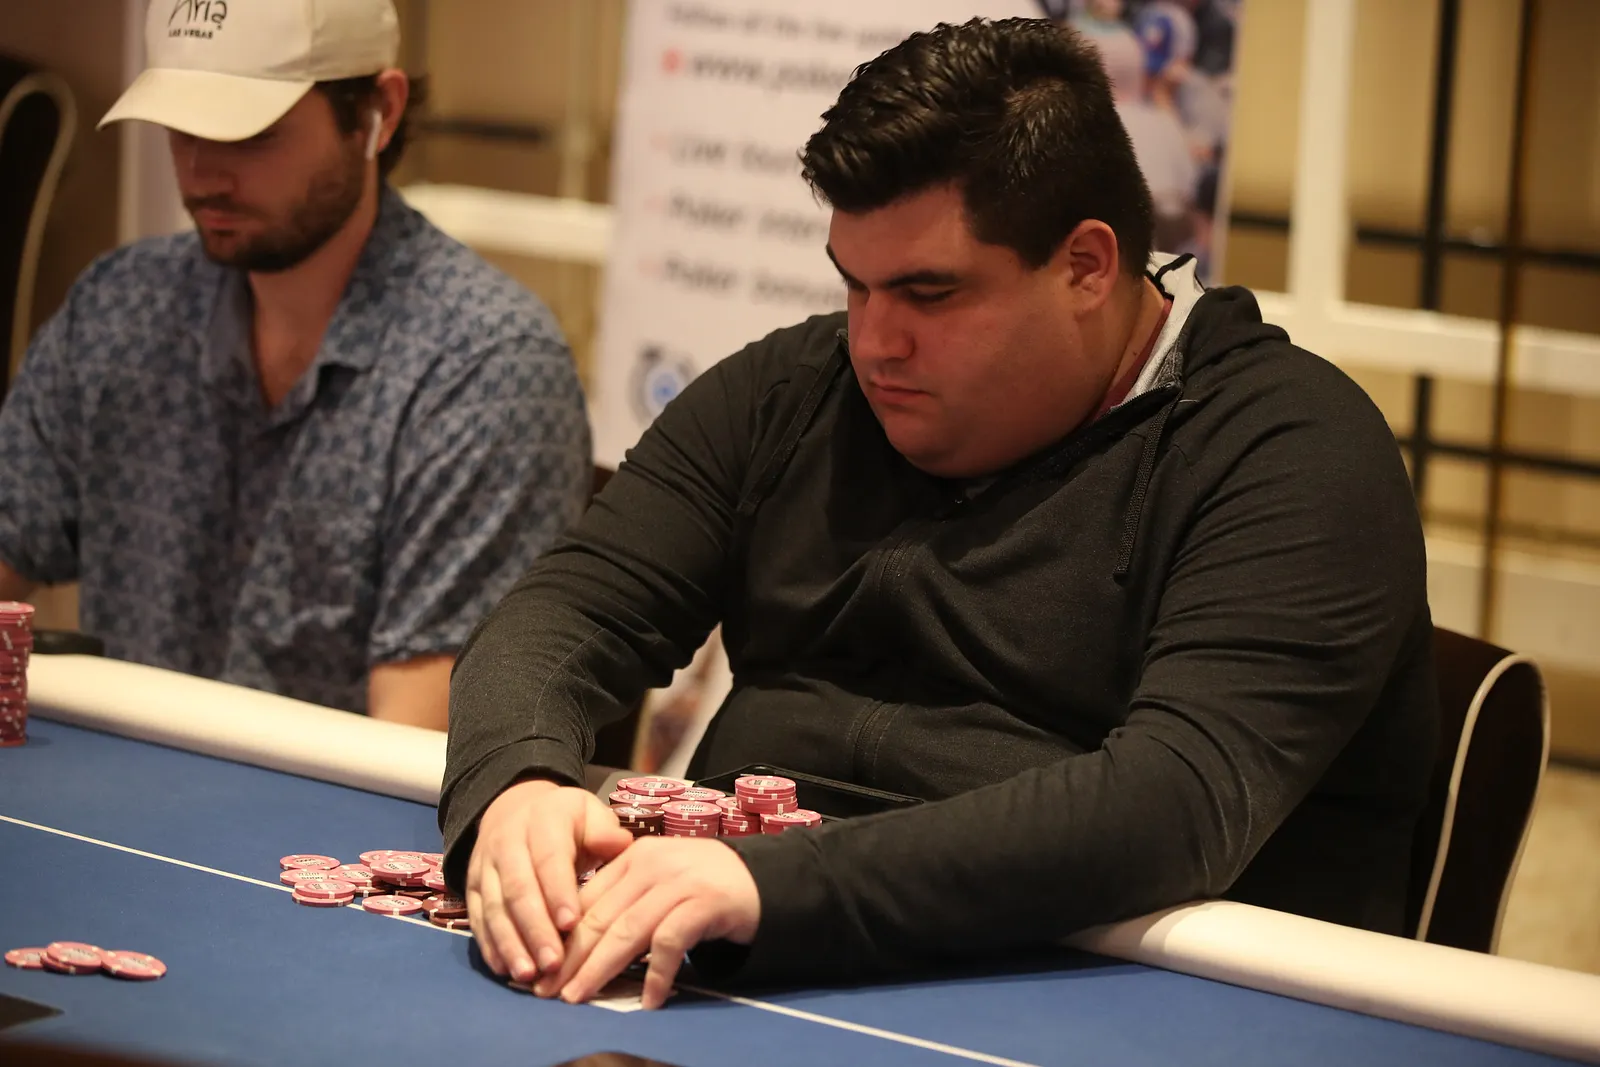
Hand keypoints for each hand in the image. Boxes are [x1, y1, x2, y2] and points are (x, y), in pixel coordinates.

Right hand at [467, 779, 632, 983]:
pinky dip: (490, 945)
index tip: (572, 924)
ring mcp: (484, 866)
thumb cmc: (566, 821)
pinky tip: (505, 970)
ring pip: (494, 907)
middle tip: (553, 963)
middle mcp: (507, 842)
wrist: (515, 808)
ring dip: (510, 943)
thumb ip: (604, 831)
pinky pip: (477, 918)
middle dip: (535, 928)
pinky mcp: (471, 886)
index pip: (549, 858)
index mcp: (543, 820)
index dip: (558, 892)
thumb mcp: (589, 813)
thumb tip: (621, 845)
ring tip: (529, 975)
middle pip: (518, 888)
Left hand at [539, 836, 759, 1008]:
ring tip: (578, 997)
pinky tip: (649, 999)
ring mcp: (678, 883)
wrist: (758, 878)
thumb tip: (573, 945)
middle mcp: (650, 865)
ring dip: (598, 969)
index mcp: (631, 858)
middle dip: (569, 958)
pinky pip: (671, 943)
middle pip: (599, 917)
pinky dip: (656, 974)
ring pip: (627, 930)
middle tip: (546, 991)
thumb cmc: (699, 886)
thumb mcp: (655, 883)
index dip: (557, 936)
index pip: (584, 899)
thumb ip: (622, 902)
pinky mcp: (705, 903)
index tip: (539, 967)